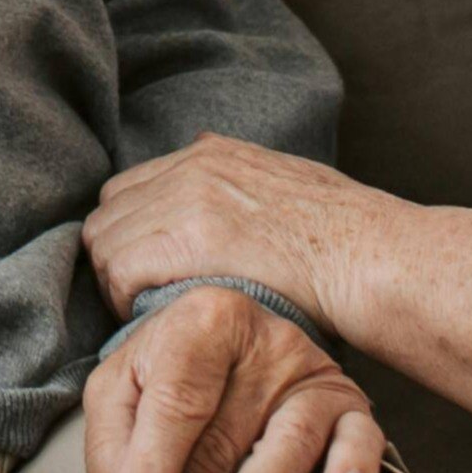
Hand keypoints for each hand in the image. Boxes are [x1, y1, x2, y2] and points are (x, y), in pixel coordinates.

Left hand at [84, 135, 371, 327]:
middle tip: (141, 298)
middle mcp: (193, 165)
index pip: (130, 188)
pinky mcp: (187, 237)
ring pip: (105, 243)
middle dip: (116, 257)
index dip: (131, 234)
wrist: (367, 254)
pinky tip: (156, 319)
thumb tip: (214, 174)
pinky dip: (126, 300)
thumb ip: (241, 181)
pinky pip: (120, 271)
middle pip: (109, 212)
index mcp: (213, 153)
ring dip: (117, 282)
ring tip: (148, 313)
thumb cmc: (340, 238)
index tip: (147, 271)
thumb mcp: (286, 183)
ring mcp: (188, 197)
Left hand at [84, 286, 382, 472]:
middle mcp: (263, 341)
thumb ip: (112, 444)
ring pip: (288, 441)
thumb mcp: (122, 383)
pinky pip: (360, 434)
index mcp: (203, 322)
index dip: (149, 470)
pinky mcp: (345, 399)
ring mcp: (308, 371)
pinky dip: (355, 464)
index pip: (176, 403)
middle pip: (221, 438)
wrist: (231, 332)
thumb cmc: (169, 368)